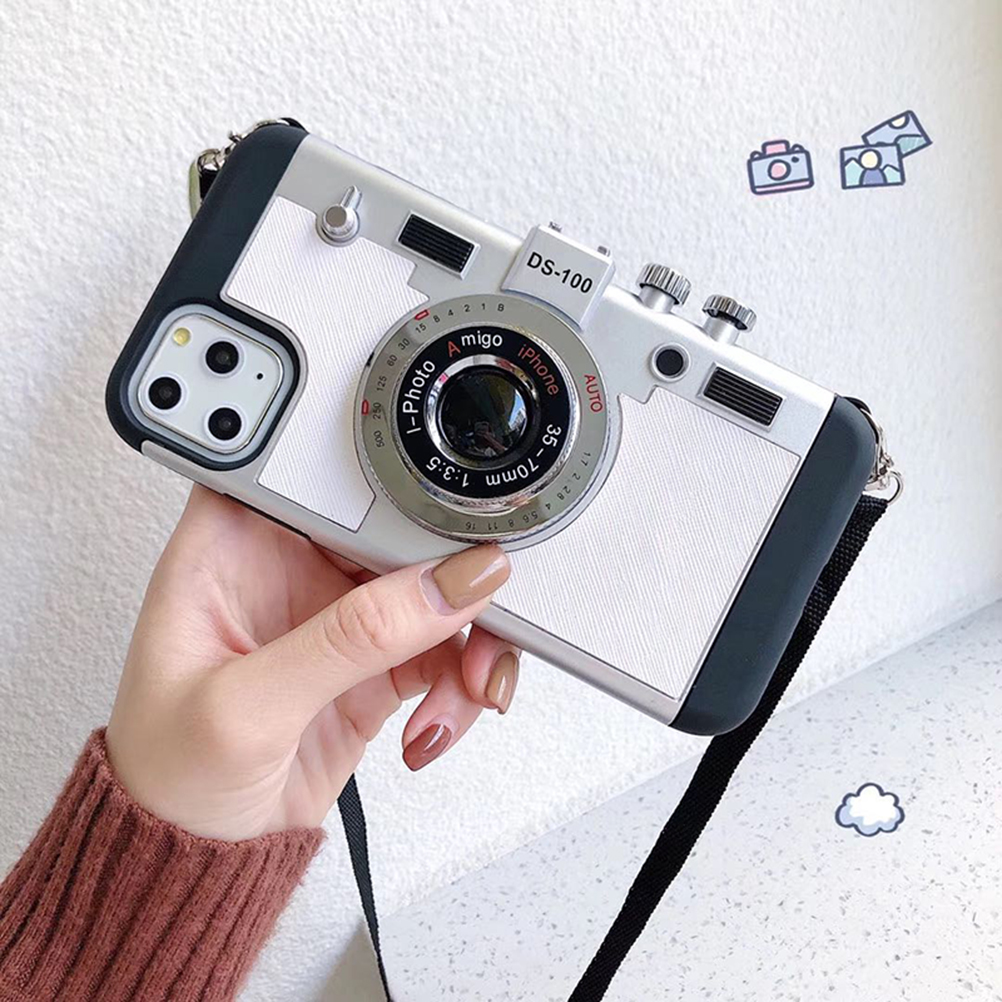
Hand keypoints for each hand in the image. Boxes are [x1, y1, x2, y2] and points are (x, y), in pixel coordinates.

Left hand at [105, 486, 518, 839]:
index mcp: (236, 543)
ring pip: (436, 592)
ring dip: (469, 642)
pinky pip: (444, 650)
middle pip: (400, 527)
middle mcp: (292, 566)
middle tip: (477, 625)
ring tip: (464, 695)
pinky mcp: (374, 664)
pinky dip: (461, 684)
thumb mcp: (250, 704)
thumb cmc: (168, 776)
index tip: (445, 514)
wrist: (197, 862)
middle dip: (453, 578)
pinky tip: (435, 725)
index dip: (385, 473)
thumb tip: (452, 581)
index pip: (316, 468)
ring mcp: (338, 616)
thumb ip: (353, 638)